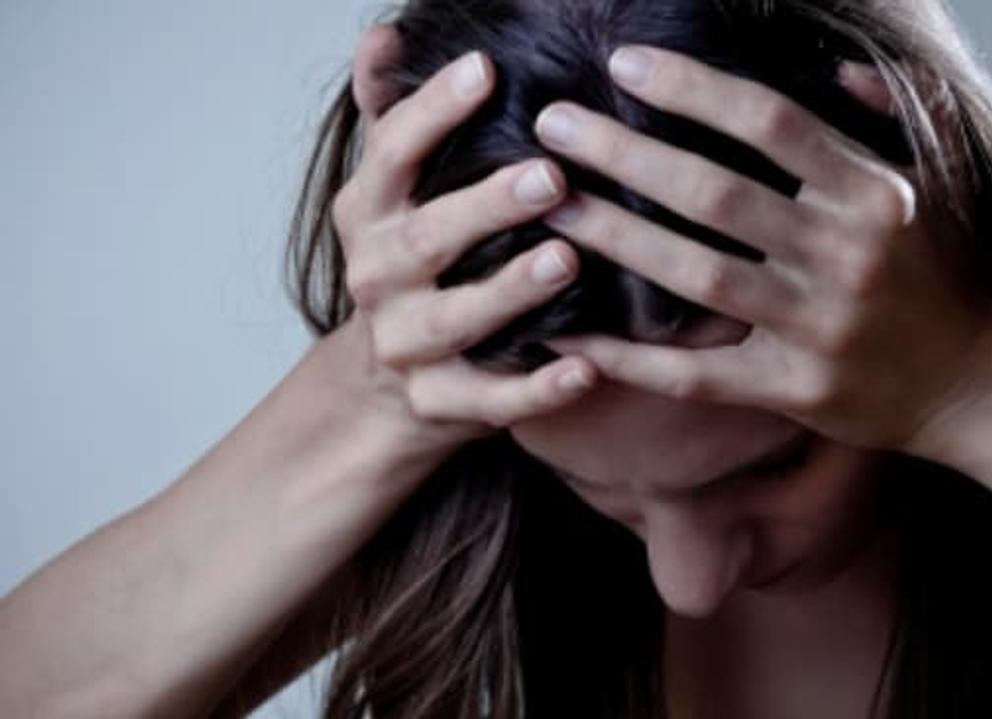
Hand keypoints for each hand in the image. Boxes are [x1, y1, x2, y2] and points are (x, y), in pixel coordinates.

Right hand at [334, 25, 598, 455]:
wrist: (384, 379)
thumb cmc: (411, 263)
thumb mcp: (392, 190)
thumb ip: (392, 117)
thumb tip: (384, 35)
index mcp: (368, 212)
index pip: (391, 153)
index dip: (433, 112)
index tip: (487, 69)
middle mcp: (377, 276)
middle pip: (427, 239)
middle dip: (486, 207)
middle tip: (551, 175)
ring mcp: (404, 345)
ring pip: (455, 320)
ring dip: (510, 292)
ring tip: (567, 260)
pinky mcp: (439, 402)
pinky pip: (490, 400)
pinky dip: (537, 389)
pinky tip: (586, 367)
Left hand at [534, 45, 991, 452]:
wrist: (982, 383)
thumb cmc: (948, 271)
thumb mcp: (938, 180)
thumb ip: (889, 111)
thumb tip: (829, 63)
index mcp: (875, 193)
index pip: (768, 123)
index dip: (691, 89)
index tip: (623, 66)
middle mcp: (845, 256)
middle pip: (714, 194)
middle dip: (624, 155)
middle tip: (552, 126)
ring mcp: (817, 328)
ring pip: (695, 275)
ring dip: (614, 238)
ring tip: (549, 205)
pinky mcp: (794, 390)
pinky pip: (695, 375)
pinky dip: (629, 357)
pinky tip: (570, 334)